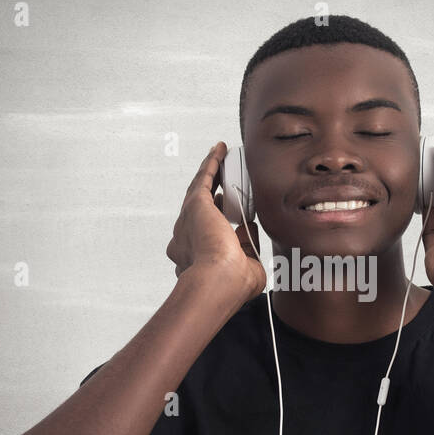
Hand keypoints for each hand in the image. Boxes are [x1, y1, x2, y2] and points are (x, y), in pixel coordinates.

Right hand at [165, 142, 265, 301]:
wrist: (218, 280)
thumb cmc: (231, 284)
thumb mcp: (246, 267)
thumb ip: (248, 248)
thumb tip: (249, 229)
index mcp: (193, 257)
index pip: (206, 237)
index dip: (218, 226)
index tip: (227, 219)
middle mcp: (184, 238)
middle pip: (201, 211)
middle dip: (212, 196)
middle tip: (224, 183)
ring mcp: (187, 221)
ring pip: (200, 191)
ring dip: (211, 174)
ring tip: (221, 159)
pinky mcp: (195, 205)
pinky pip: (204, 178)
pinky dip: (211, 163)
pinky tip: (219, 150)